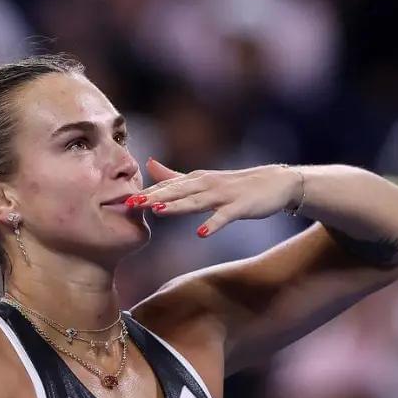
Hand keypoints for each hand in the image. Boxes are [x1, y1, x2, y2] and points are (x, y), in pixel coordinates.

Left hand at [128, 159, 300, 236]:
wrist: (277, 183)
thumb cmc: (238, 184)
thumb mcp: (203, 179)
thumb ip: (175, 175)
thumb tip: (148, 165)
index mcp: (196, 179)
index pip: (166, 187)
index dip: (144, 194)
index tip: (121, 200)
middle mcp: (207, 184)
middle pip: (176, 192)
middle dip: (152, 198)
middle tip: (130, 204)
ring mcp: (223, 195)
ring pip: (195, 201)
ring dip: (177, 206)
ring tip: (157, 212)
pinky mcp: (240, 206)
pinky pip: (224, 216)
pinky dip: (213, 224)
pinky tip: (201, 233)